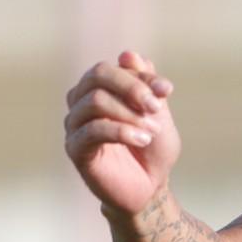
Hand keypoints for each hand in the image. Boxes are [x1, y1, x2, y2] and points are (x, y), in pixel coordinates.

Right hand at [64, 51, 182, 214]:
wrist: (149, 187)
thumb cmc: (153, 146)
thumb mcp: (157, 112)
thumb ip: (145, 84)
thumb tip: (129, 54)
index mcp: (100, 88)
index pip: (113, 67)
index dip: (140, 77)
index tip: (166, 91)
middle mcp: (81, 101)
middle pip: (97, 75)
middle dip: (131, 88)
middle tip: (155, 107)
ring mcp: (75, 124)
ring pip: (95, 101)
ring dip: (129, 114)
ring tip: (152, 132)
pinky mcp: (75, 148)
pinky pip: (92, 130)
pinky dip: (122, 131)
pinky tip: (142, 140)